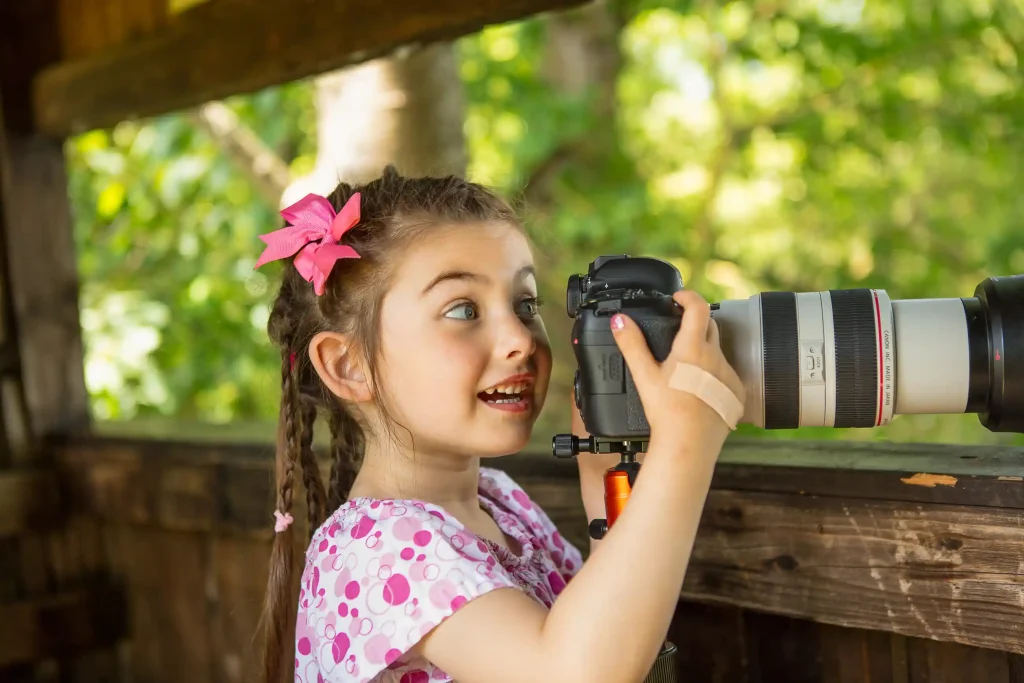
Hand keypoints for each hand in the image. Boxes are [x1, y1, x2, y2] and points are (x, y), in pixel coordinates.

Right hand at [610, 290, 745, 453]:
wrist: (688, 445)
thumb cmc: (667, 412)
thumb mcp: (644, 375)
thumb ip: (631, 344)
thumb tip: (619, 321)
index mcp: (693, 347)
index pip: (698, 306)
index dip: (687, 296)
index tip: (678, 298)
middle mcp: (716, 356)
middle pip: (709, 326)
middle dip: (694, 323)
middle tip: (676, 331)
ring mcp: (728, 375)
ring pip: (717, 352)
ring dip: (704, 351)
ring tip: (684, 367)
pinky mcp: (735, 393)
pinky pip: (726, 375)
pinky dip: (713, 375)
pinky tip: (698, 390)